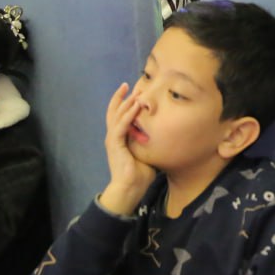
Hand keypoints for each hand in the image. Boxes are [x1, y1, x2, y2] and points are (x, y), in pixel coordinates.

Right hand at [96, 83, 156, 215]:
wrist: (129, 189)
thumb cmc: (139, 175)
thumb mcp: (146, 154)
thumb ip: (149, 143)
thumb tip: (162, 137)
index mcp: (119, 138)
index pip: (118, 116)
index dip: (122, 102)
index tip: (131, 91)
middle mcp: (113, 136)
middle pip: (114, 111)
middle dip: (122, 97)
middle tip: (130, 85)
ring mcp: (112, 140)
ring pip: (117, 115)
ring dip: (126, 102)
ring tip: (135, 91)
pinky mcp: (115, 144)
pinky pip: (121, 125)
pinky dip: (128, 114)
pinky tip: (135, 106)